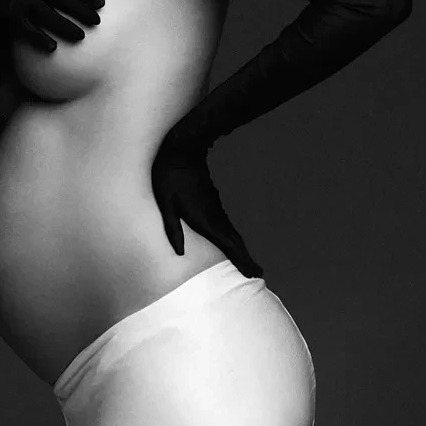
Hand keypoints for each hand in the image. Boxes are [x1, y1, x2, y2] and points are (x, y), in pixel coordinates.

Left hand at [150, 135, 263, 279]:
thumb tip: (179, 253)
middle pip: (235, 241)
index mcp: (206, 219)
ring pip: (232, 233)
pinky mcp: (213, 204)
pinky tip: (233, 243)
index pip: (228, 244)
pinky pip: (226, 226)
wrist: (183, 151)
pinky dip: (233, 238)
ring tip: (250, 263)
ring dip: (241, 249)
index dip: (241, 260)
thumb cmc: (170, 179)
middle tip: (259, 274)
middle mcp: (215, 216)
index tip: (253, 273)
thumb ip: (173, 228)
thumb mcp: (166, 204)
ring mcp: (216, 209)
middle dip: (246, 258)